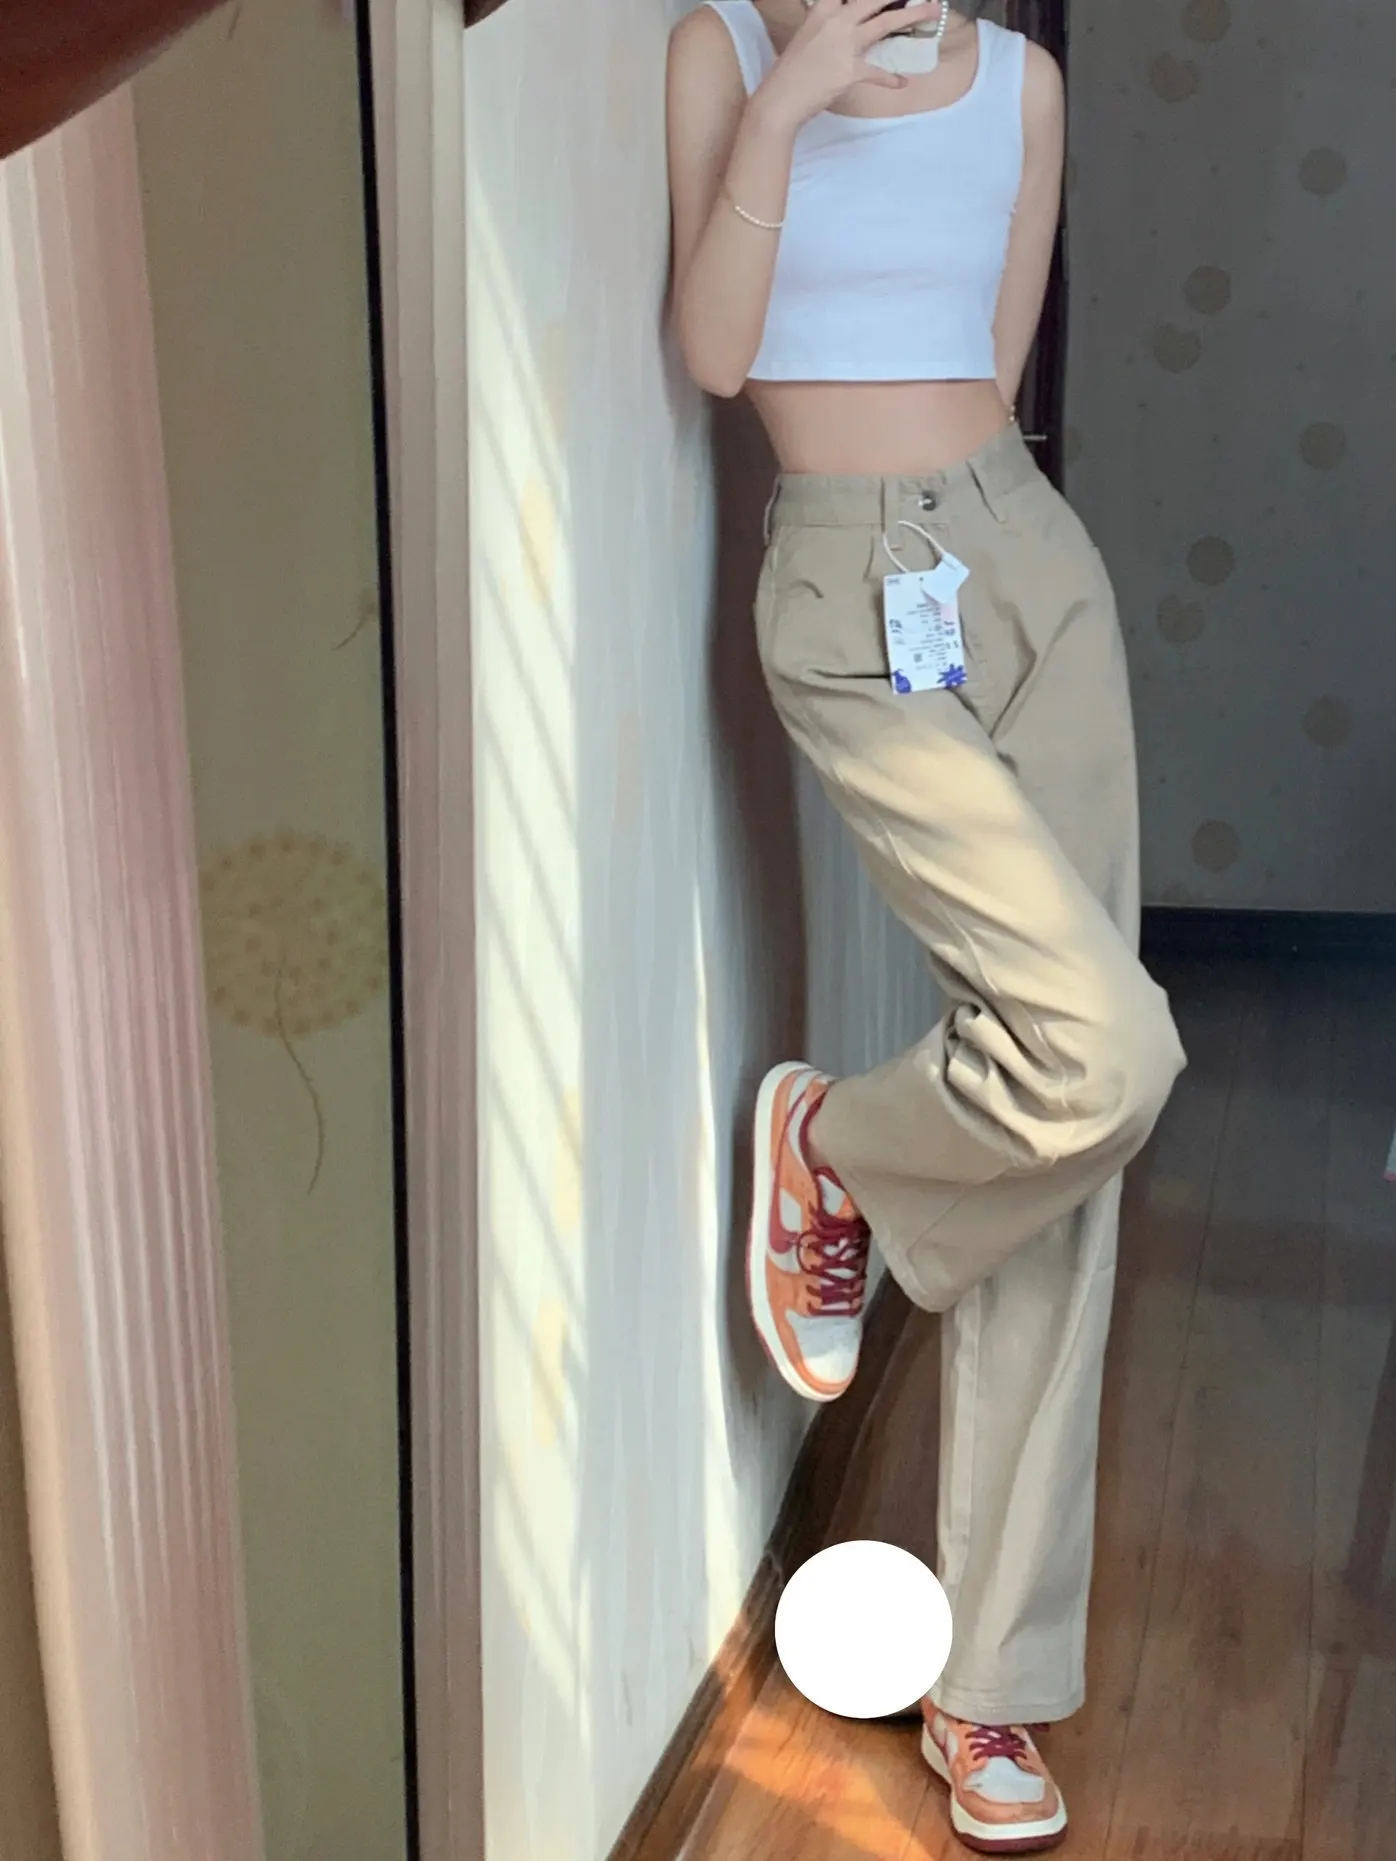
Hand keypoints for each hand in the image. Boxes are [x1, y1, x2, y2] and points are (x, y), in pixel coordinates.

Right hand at [754, 0, 944, 129]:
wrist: (780, 99)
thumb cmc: (790, 71)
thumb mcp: (807, 36)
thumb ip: (829, 25)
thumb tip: (849, 26)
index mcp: (823, 9)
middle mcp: (836, 20)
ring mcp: (844, 44)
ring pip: (885, 23)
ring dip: (912, 16)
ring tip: (933, 10)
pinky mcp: (850, 70)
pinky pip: (878, 73)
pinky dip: (890, 79)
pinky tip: (902, 82)